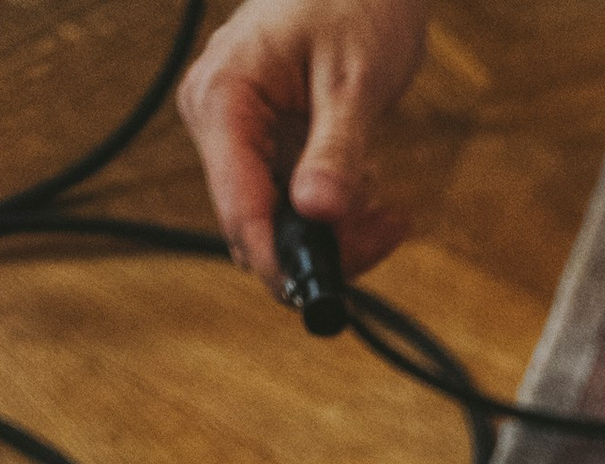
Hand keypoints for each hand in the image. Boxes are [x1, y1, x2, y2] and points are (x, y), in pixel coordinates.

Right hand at [178, 0, 428, 288]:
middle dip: (324, 245)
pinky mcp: (263, 146)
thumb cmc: (354, 2)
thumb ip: (336, 150)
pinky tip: (373, 193)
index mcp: (223, 97)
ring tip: (388, 207)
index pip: (238, 207)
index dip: (280, 259)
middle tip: (388, 226)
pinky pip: (293, 204)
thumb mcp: (354, 80)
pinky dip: (337, 213)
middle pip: (257, 227)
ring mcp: (237, 136)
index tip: (327, 293)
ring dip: (338, 233)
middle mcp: (217, 119)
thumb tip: (318, 214)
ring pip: (279, 225)